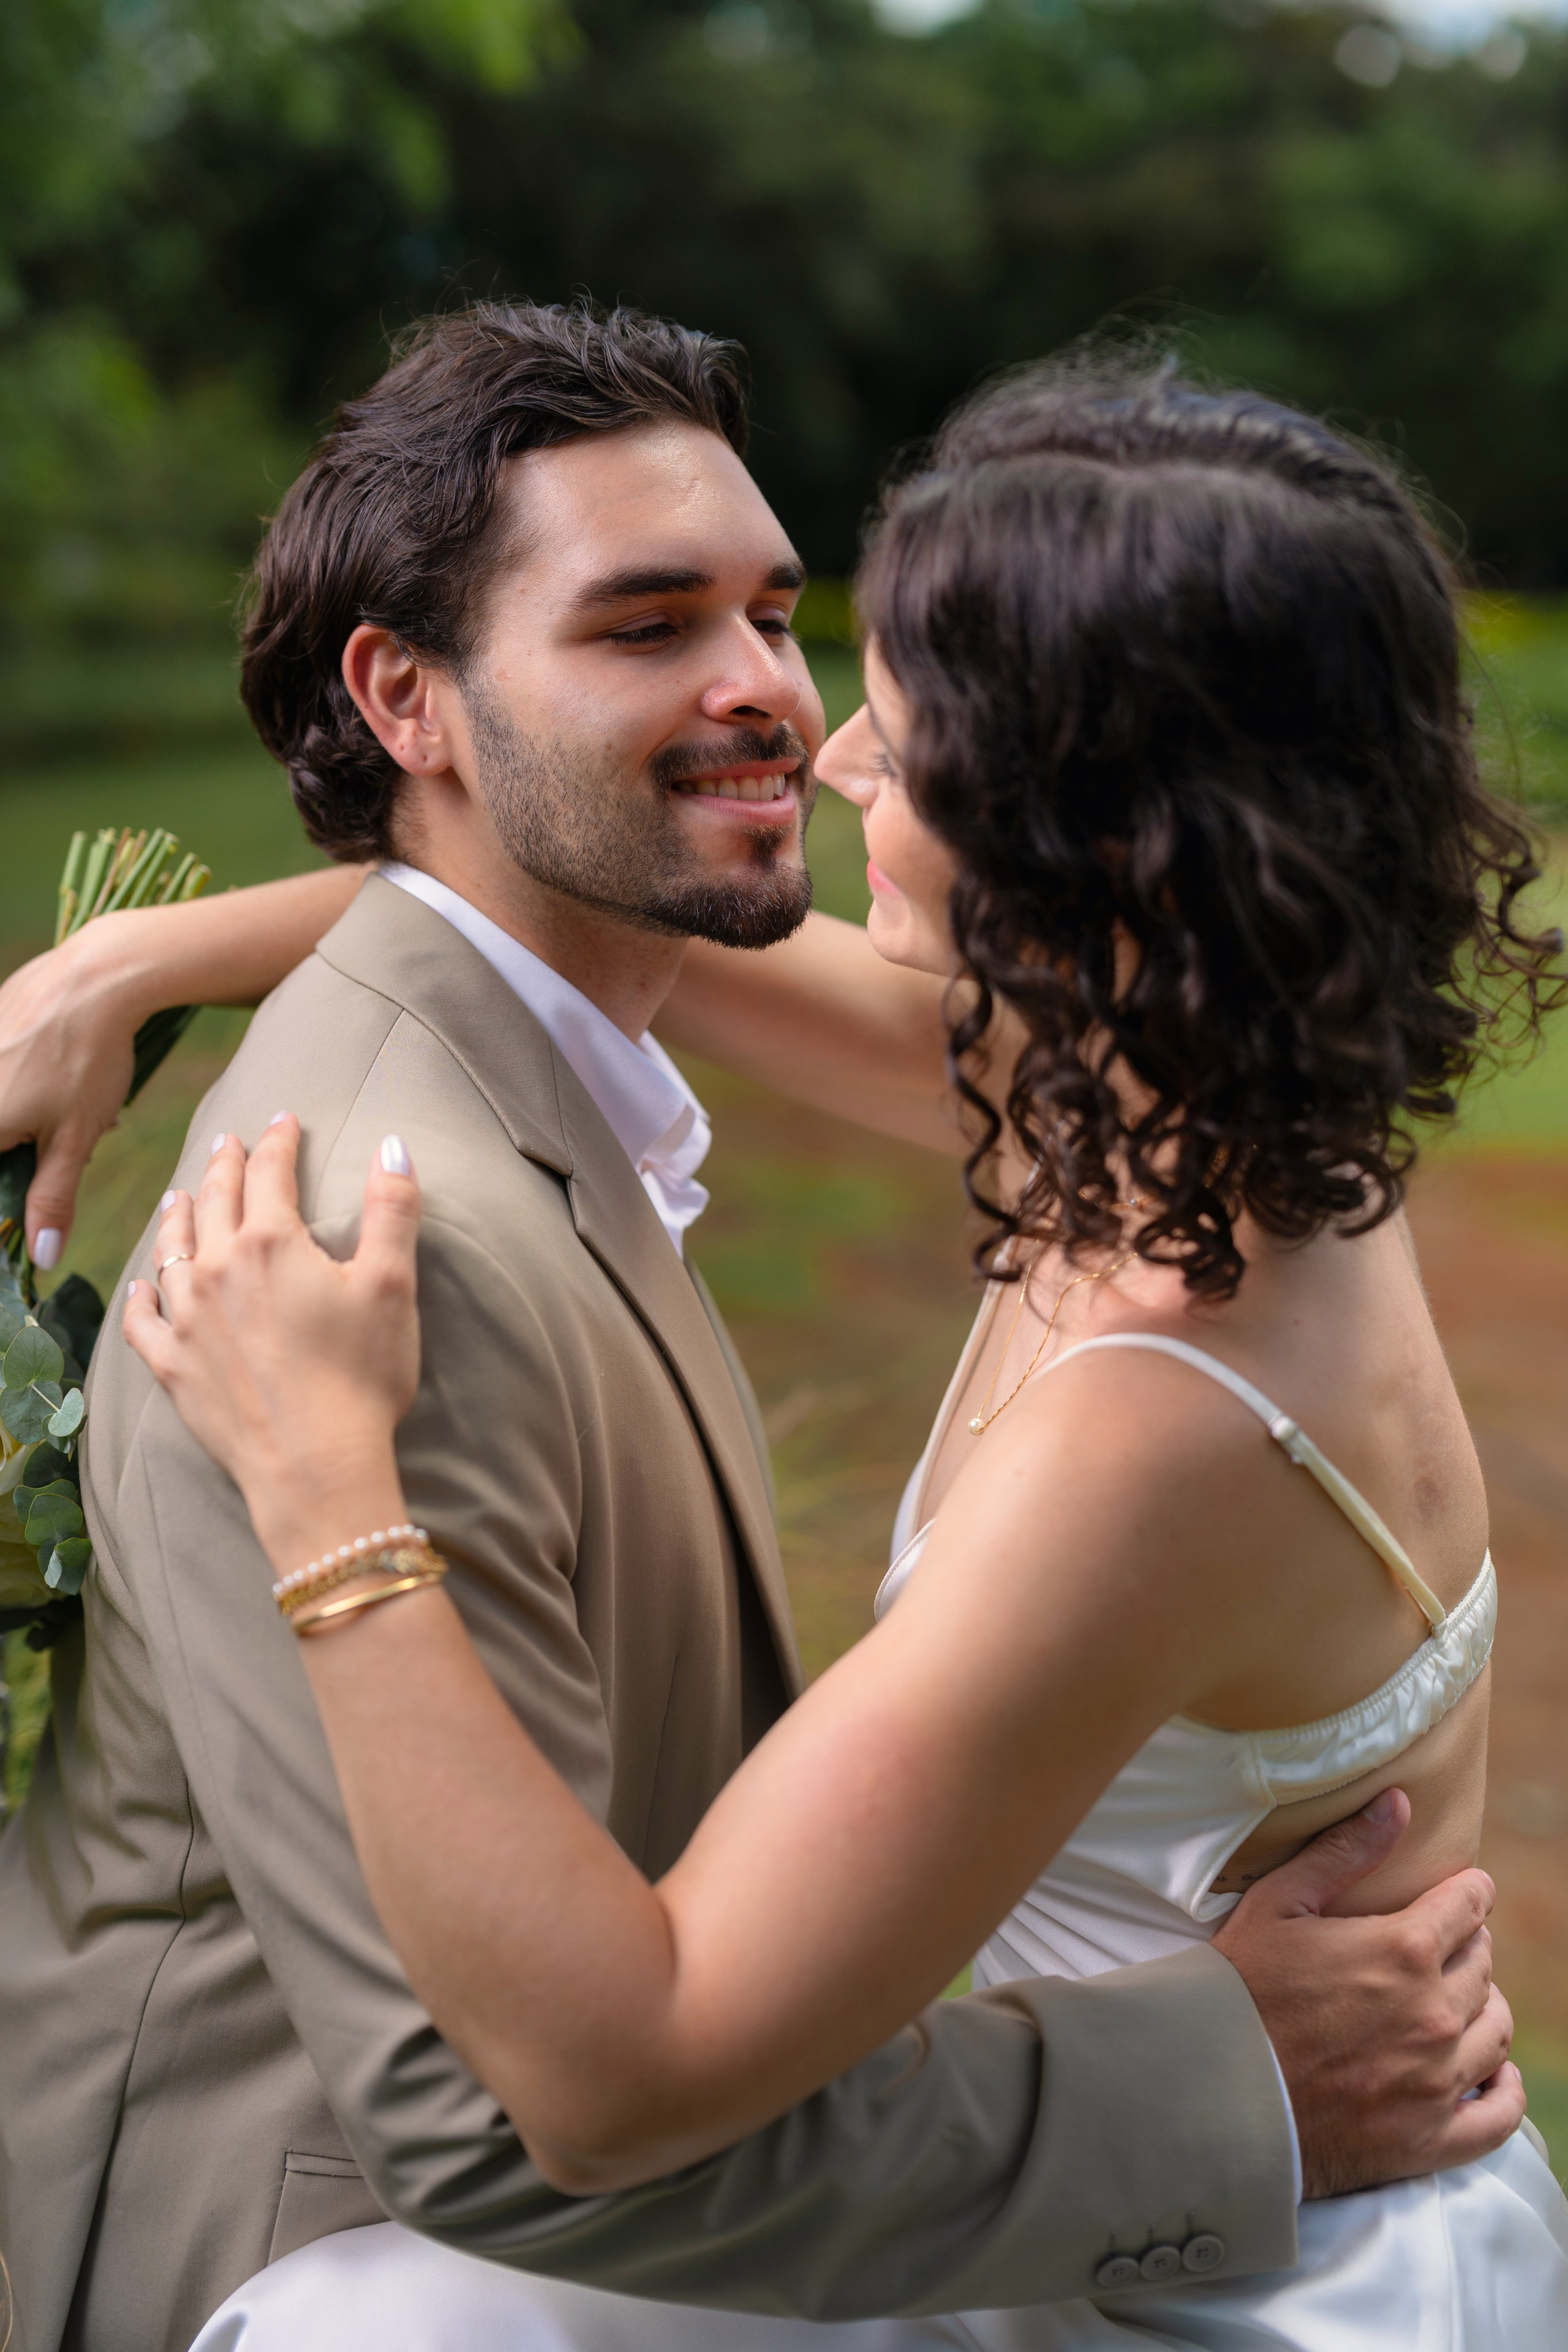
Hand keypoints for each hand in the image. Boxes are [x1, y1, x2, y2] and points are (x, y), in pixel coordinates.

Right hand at [0, 925, 139, 1265]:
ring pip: (3, 1111)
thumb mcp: (74, 1137)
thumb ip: (52, 1198)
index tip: (30, 1185)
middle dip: (21, 1152)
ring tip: (61, 1099)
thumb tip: (41, 1257)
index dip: (10, 1197)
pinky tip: (51, 1074)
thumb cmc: (87, 1057)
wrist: (96, 975)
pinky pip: (1, 1072)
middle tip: (53, 1138)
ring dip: (24, 1122)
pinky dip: (20, 1085)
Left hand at [123, 1119, 421, 1568]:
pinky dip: (141, 1296)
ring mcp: (186, 1319)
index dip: (279, 1142)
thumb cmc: (362, 1376)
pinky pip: (142, 1320)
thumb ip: (393, 1209)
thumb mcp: (392, 1285)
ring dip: (177, 1216)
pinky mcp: (172, 1366)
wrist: (314, 1466)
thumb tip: (392, 1145)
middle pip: (215, 1201)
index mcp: (271, 1243)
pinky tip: (143, 1285)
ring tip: (180, 1197)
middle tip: (228, 1142)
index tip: (284, 1121)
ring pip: (171, 1250)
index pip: (270, 1173)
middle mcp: (217, 1270)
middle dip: (224, 1165)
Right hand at [1213, 1788, 1523, 2196]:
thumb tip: (1399, 1802)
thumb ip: (1345, 1851)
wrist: (1215, 2089)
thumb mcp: (1279, 1902)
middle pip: (1483, 1965)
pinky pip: (1498, 2116)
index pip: (1468, 1905)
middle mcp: (1434, 2012)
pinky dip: (1504, 2092)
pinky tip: (1492, 2075)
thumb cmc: (1240, 1987)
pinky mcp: (1430, 2137)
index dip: (1468, 1892)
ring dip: (1484, 2007)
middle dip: (1468, 1946)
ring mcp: (1437, 2080)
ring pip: (1496, 2031)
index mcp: (1403, 1949)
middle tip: (1443, 1946)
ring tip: (1459, 2001)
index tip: (1464, 1891)